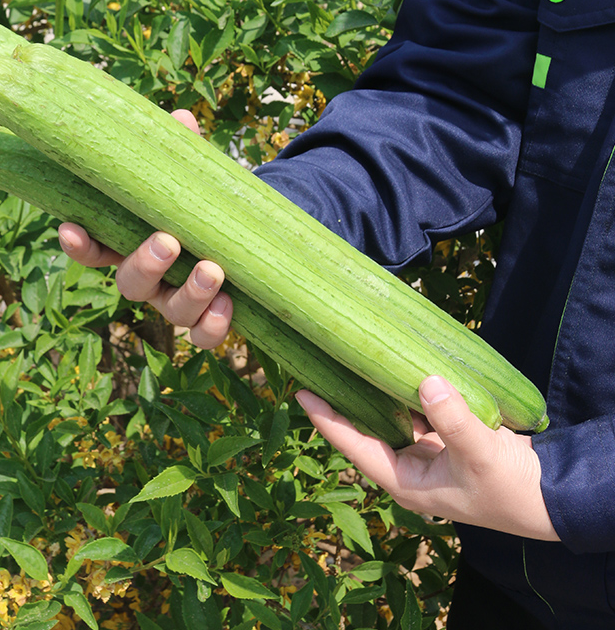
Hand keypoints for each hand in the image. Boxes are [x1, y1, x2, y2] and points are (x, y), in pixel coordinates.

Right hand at [57, 109, 232, 348]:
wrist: (244, 234)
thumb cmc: (200, 203)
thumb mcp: (190, 177)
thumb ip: (182, 153)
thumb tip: (182, 119)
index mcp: (132, 243)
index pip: (94, 249)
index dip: (79, 245)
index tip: (71, 229)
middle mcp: (149, 278)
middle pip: (130, 284)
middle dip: (145, 265)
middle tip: (167, 242)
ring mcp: (175, 302)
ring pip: (171, 313)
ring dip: (189, 294)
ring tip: (213, 270)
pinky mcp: (207, 319)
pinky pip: (203, 336)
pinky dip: (213, 326)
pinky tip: (228, 304)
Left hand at [296, 375, 559, 541]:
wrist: (551, 495)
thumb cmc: (512, 488)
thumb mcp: (481, 454)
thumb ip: (454, 419)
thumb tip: (426, 381)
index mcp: (405, 482)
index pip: (355, 447)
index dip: (328, 421)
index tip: (303, 393)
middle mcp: (407, 467)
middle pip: (364, 429)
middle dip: (342, 401)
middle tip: (315, 368)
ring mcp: (423, 452)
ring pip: (387, 417)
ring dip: (371, 392)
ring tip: (346, 360)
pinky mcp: (441, 436)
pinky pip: (413, 410)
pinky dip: (403, 390)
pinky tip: (392, 366)